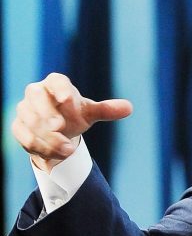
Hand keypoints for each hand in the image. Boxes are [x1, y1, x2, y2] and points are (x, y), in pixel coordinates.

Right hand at [11, 73, 131, 171]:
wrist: (57, 132)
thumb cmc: (74, 115)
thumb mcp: (90, 113)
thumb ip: (106, 110)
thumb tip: (129, 107)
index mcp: (55, 84)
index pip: (56, 80)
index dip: (61, 88)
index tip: (68, 98)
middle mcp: (37, 93)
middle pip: (35, 96)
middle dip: (46, 112)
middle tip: (59, 126)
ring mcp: (24, 109)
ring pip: (30, 120)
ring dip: (48, 136)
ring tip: (67, 150)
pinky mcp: (18, 126)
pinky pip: (25, 136)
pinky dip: (40, 146)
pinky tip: (56, 154)